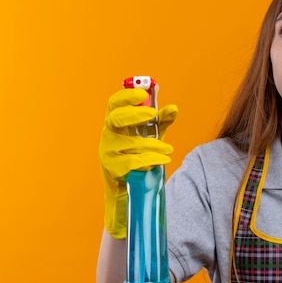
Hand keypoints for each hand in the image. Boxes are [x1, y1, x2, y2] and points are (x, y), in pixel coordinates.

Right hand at [99, 88, 177, 238]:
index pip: (114, 103)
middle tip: (152, 114)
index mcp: (115, 123)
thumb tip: (173, 108)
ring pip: (129, 143)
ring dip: (152, 145)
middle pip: (115, 119)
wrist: (129, 189)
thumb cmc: (137, 157)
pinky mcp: (113, 169)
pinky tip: (163, 160)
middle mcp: (108, 135)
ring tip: (168, 150)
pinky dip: (150, 160)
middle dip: (134, 114)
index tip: (142, 92)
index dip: (126, 96)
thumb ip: (161, 122)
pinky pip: (133, 162)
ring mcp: (108, 152)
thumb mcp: (151, 137)